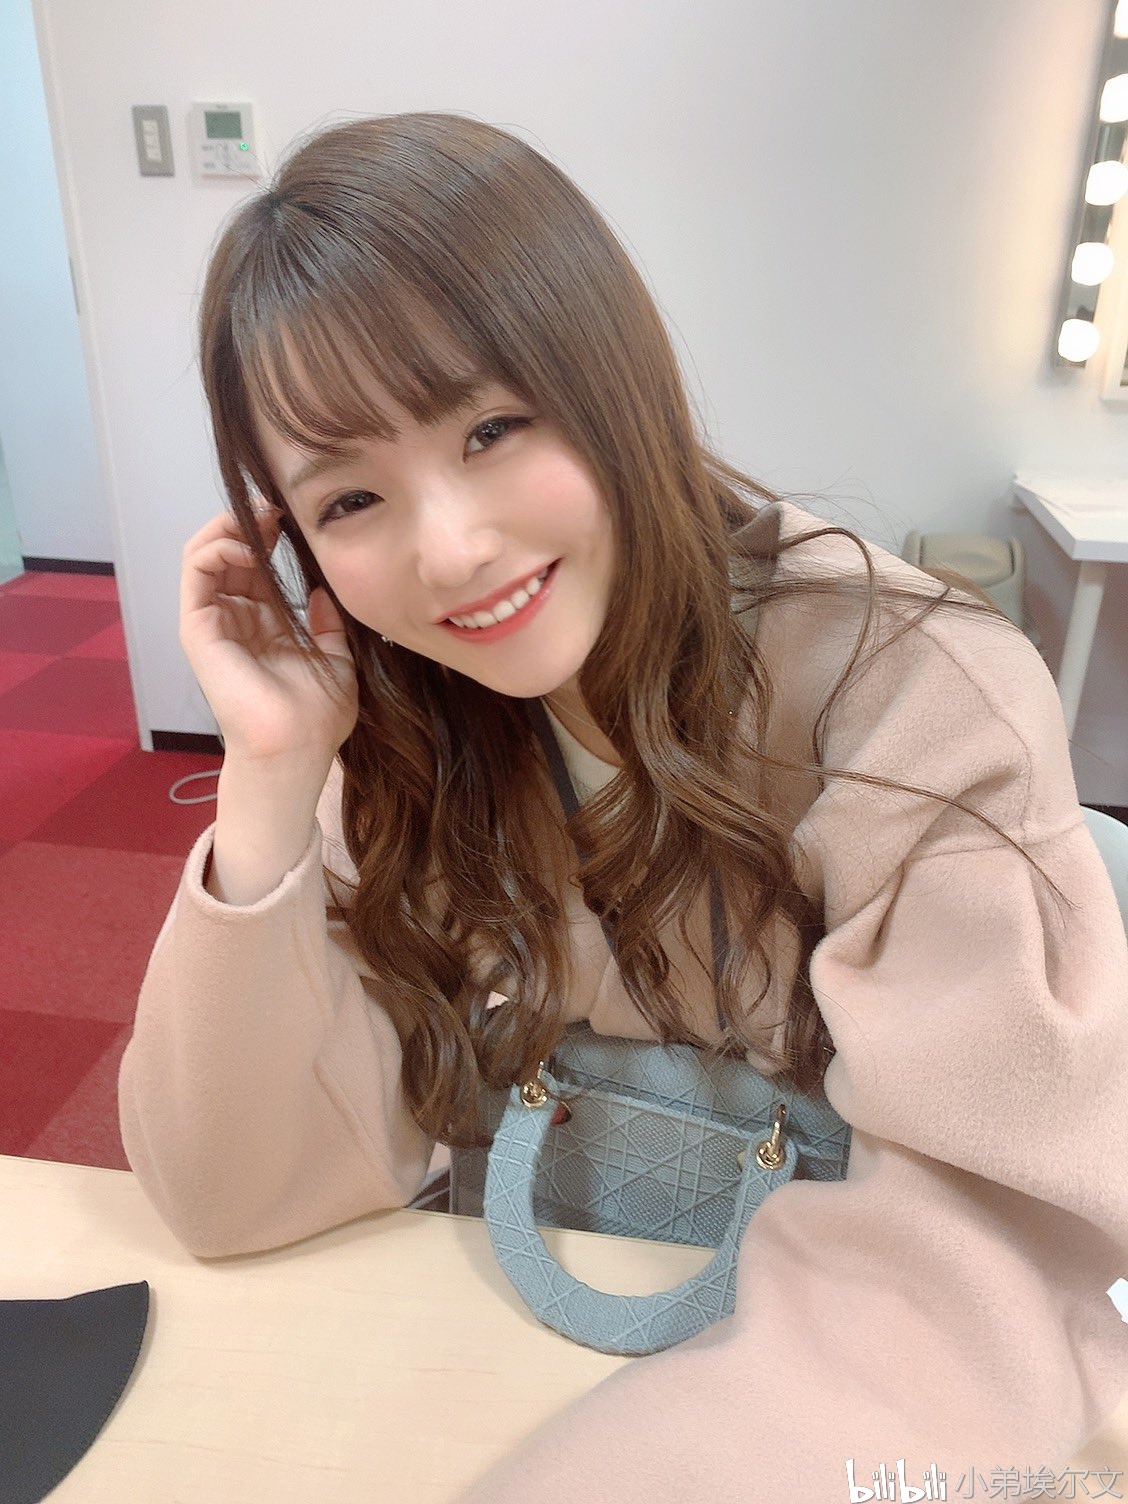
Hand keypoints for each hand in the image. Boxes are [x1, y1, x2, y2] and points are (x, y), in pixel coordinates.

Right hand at [179, 508, 357, 766]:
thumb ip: (328, 625)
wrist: (297, 746)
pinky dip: (216, 547)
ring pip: (205, 555)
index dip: (270, 537)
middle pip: (229, 555)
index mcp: (265, 626)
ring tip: (259, 517)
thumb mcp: (337, 660)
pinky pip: (196, 572)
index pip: (256, 568)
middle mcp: (235, 621)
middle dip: (249, 523)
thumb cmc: (318, 716)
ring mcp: (213, 623)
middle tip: (275, 507)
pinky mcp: (198, 628)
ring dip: (228, 527)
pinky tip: (247, 544)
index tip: (293, 518)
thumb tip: (323, 592)